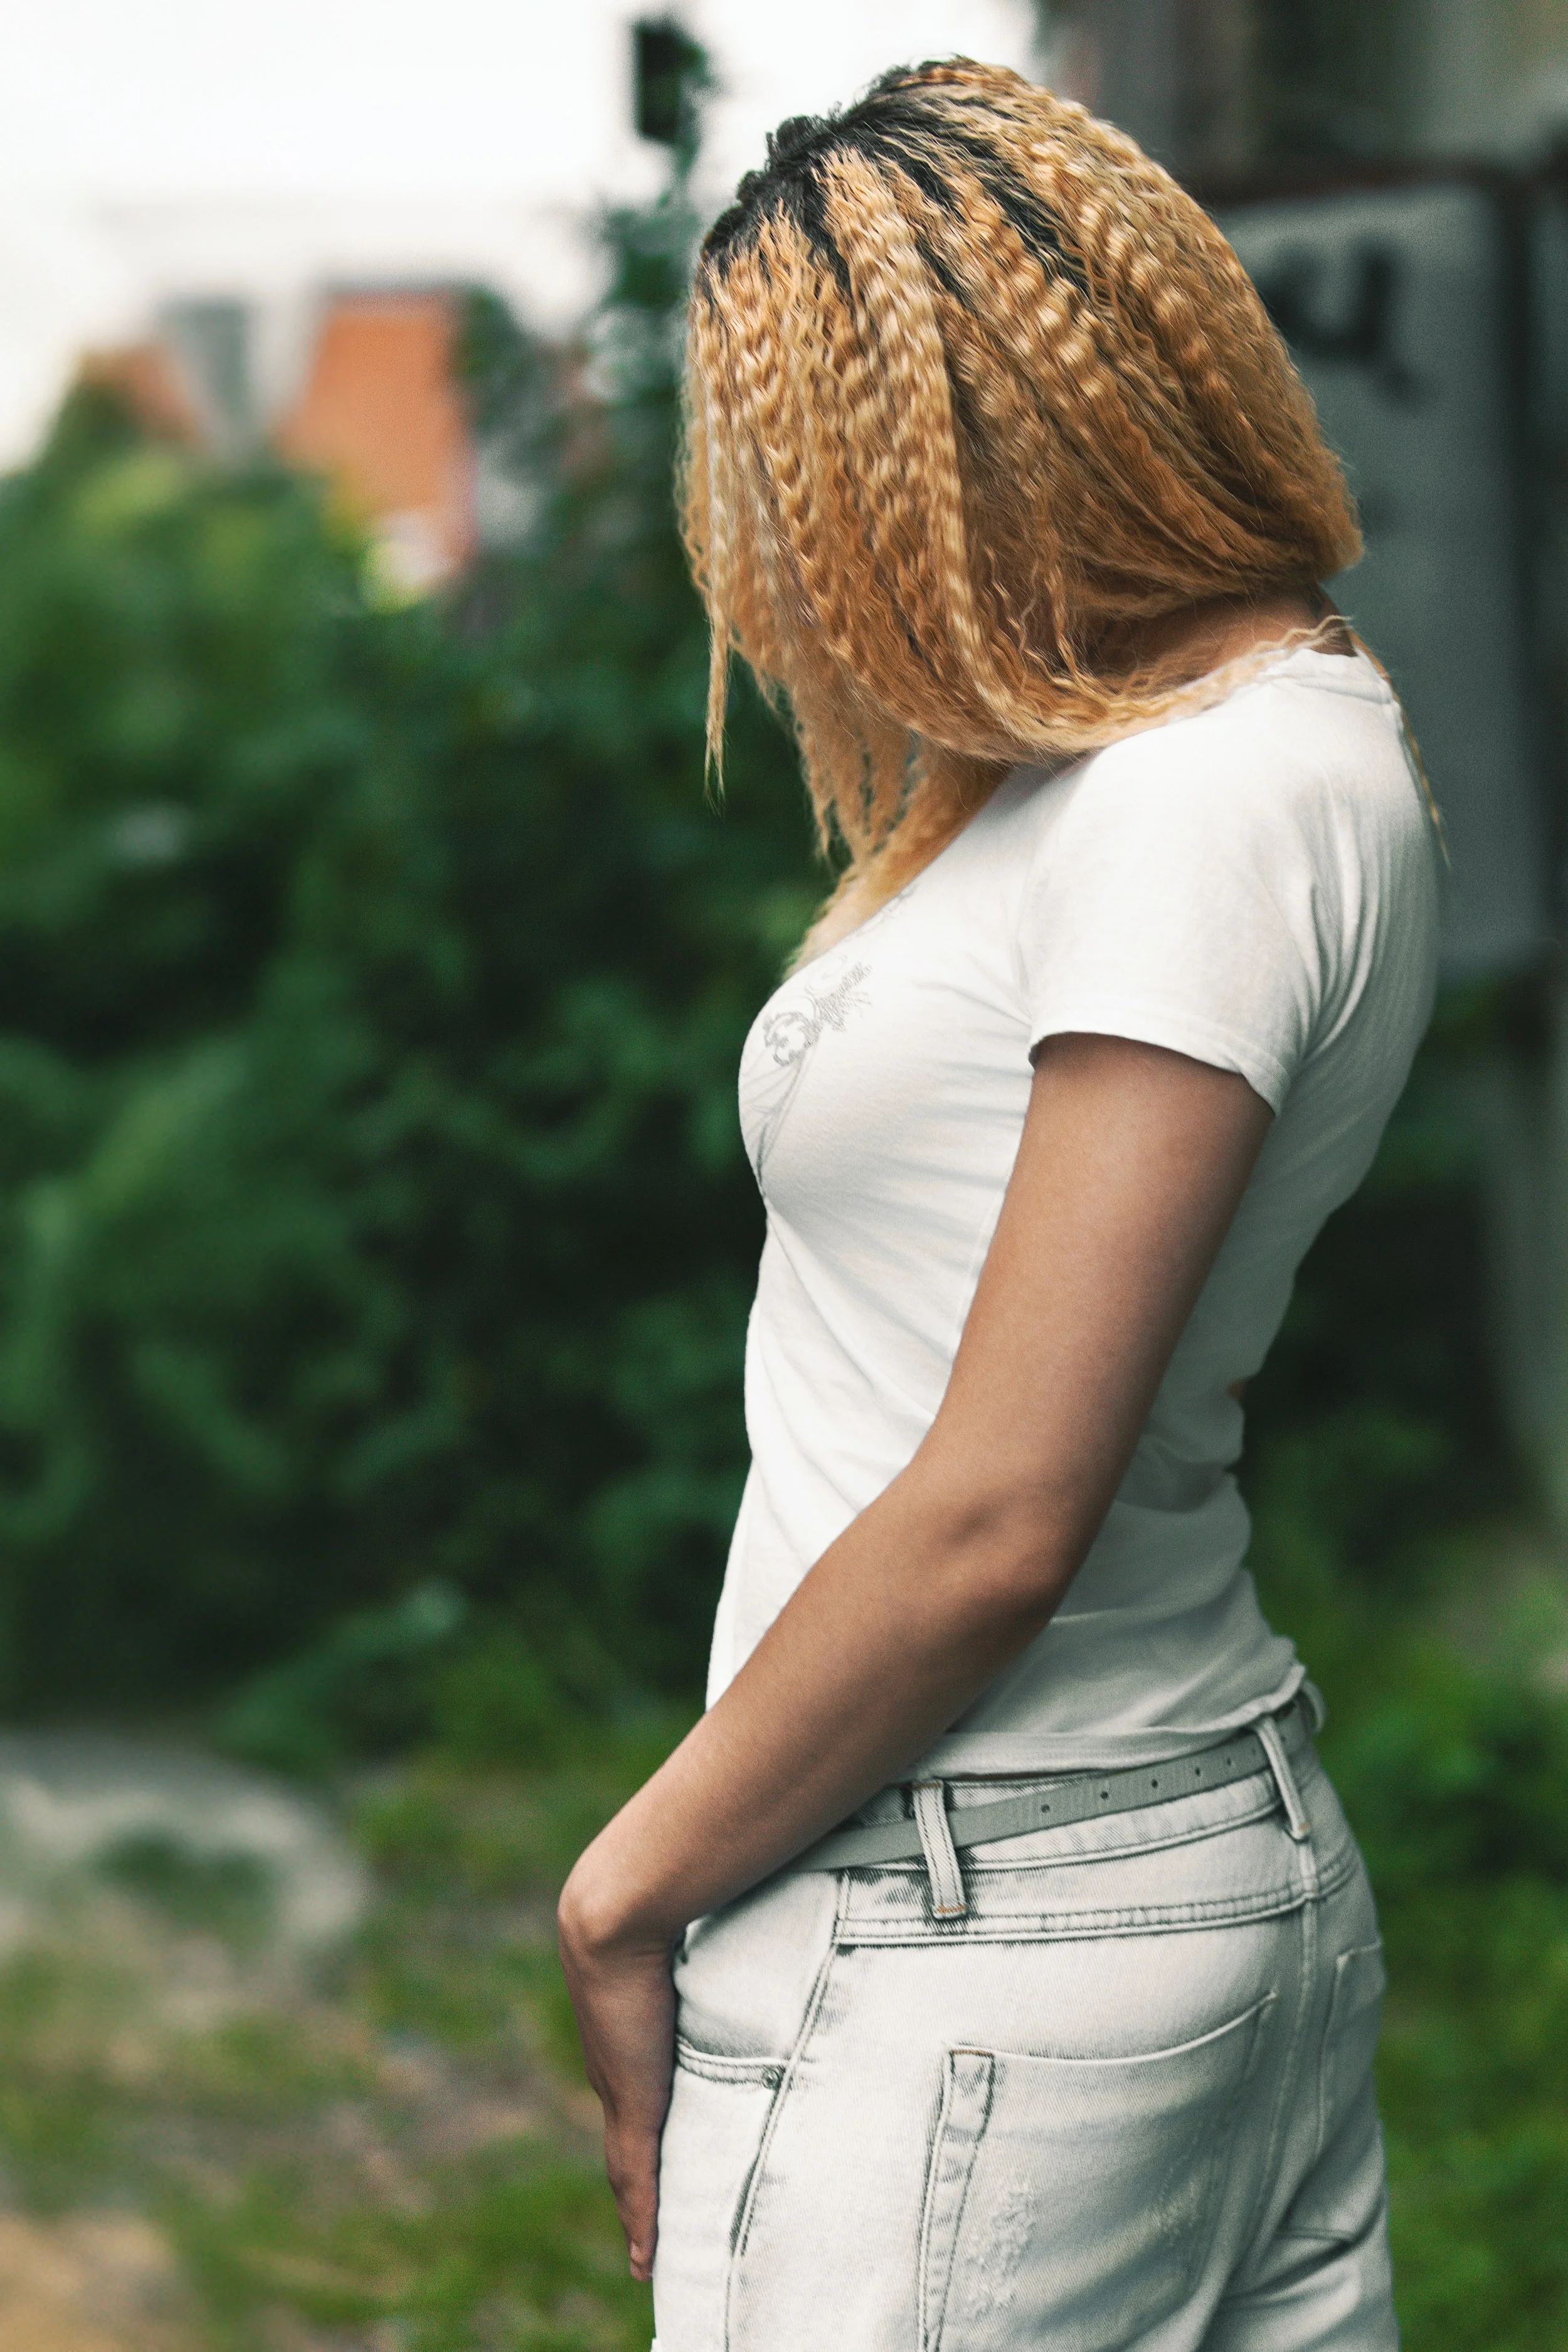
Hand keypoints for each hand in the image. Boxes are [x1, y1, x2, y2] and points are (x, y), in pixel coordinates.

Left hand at [558, 1869, 677, 2281]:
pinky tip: (645, 2262)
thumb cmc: (656, 1907)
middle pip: (629, 2148)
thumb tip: (737, 1894)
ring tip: (651, 2254)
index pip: (634, 2103)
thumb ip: (712, 1928)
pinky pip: (637, 2182)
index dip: (643, 2138)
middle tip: (654, 2228)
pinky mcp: (632, 2109)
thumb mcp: (688, 1936)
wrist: (614, 1914)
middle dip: (640, 2187)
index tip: (652, 2166)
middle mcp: (617, 2072)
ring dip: (641, 2214)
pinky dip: (642, 2224)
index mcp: (627, 2040)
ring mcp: (622, 2092)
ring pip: (630, 2173)